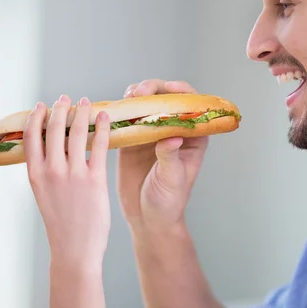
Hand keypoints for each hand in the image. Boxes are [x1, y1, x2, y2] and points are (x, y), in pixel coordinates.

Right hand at [24, 95, 110, 266]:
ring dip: (82, 112)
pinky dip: (103, 127)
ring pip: (77, 132)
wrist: (74, 249)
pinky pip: (100, 145)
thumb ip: (45, 170)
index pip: (32, 135)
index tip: (42, 104)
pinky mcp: (94, 180)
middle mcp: (51, 170)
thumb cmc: (60, 223)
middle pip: (54, 128)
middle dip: (60, 108)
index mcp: (35, 174)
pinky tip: (105, 116)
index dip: (36, 116)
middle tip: (66, 98)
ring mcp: (73, 174)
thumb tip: (51, 148)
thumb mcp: (42, 194)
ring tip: (87, 101)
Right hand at [117, 79, 208, 232]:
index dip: (182, 92)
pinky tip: (114, 109)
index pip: (191, 107)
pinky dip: (121, 110)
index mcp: (191, 139)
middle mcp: (172, 131)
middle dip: (154, 89)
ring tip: (128, 98)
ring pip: (146, 104)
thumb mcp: (172, 180)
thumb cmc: (168, 202)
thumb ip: (171, 158)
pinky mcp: (132, 139)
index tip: (169, 88)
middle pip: (166, 99)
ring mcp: (151, 133)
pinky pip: (127, 118)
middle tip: (139, 93)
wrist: (147, 218)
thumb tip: (173, 138)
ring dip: (136, 95)